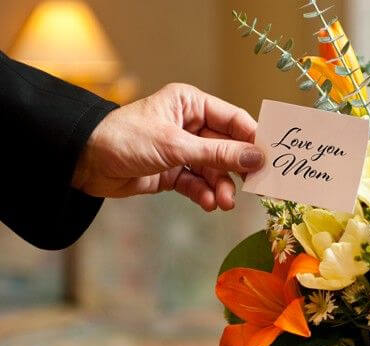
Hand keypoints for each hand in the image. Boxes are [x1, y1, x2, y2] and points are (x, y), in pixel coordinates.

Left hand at [72, 83, 263, 210]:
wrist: (84, 163)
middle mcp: (190, 124)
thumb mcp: (176, 146)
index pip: (234, 120)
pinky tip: (207, 204)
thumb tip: (257, 158)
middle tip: (254, 188)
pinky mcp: (173, 171)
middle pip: (228, 148)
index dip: (254, 140)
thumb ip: (218, 154)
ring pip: (214, 170)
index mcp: (191, 104)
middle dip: (237, 169)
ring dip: (221, 187)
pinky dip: (204, 194)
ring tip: (223, 203)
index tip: (271, 161)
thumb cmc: (126, 139)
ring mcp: (183, 149)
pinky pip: (198, 183)